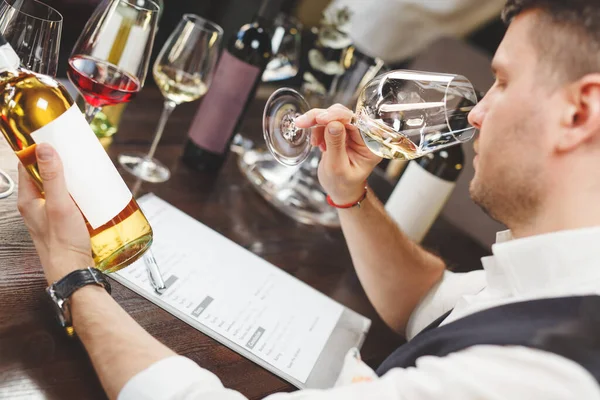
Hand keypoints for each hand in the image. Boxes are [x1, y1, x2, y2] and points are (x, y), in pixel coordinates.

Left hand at [18, 143, 92, 284]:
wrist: (74, 272)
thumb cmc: (63, 244)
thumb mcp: (60, 205)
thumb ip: (53, 177)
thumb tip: (45, 148)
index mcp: (28, 200)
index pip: (28, 166)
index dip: (38, 150)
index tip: (53, 138)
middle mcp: (37, 206)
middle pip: (46, 175)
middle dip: (61, 163)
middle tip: (76, 154)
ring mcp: (51, 214)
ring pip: (59, 188)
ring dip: (72, 178)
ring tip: (86, 171)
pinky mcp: (65, 221)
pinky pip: (70, 200)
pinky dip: (79, 193)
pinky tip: (92, 193)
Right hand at [295, 104, 381, 203]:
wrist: (340, 190)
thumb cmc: (342, 184)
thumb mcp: (337, 167)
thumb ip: (336, 145)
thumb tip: (333, 124)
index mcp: (371, 145)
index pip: (356, 122)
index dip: (337, 117)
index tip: (319, 118)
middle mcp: (364, 135)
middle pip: (344, 115)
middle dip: (322, 117)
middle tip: (304, 123)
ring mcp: (352, 133)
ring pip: (334, 116)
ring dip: (318, 124)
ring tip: (314, 143)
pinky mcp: (342, 132)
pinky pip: (328, 122)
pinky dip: (318, 129)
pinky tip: (318, 143)